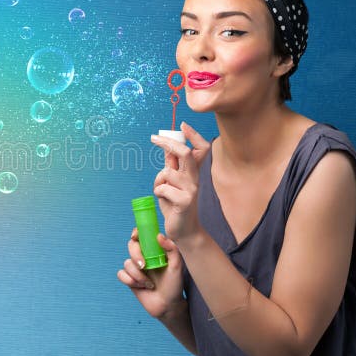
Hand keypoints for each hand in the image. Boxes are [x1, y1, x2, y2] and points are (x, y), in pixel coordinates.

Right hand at [117, 226, 186, 318]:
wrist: (168, 305)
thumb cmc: (175, 285)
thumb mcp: (177, 267)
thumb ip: (172, 249)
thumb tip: (159, 236)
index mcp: (155, 251)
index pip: (142, 236)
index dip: (136, 233)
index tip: (136, 236)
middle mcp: (144, 257)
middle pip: (131, 246)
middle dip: (136, 255)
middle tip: (144, 266)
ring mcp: (136, 268)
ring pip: (127, 263)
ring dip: (137, 275)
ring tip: (149, 284)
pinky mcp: (130, 279)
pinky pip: (121, 274)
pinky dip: (130, 281)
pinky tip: (142, 287)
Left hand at [150, 122, 210, 242]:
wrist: (184, 230)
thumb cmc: (175, 205)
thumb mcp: (172, 182)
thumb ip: (171, 166)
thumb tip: (166, 147)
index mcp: (193, 172)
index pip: (201, 149)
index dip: (194, 135)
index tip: (182, 125)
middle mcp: (195, 178)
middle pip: (185, 153)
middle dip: (168, 143)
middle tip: (154, 138)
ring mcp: (192, 190)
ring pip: (167, 172)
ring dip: (158, 181)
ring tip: (162, 191)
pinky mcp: (185, 201)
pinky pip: (162, 188)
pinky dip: (158, 192)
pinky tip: (164, 201)